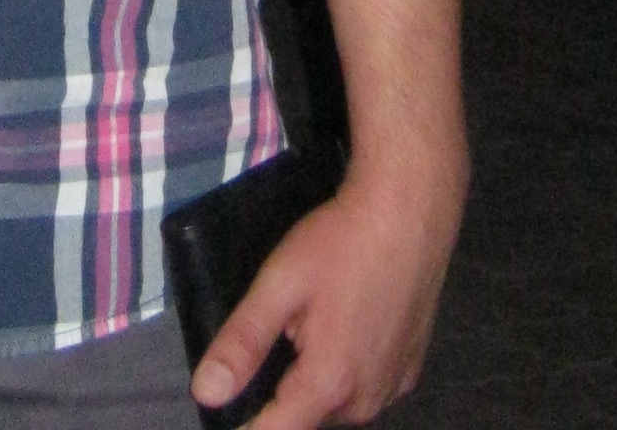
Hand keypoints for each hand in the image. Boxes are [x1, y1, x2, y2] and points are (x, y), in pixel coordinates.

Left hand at [189, 153, 465, 425]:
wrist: (410, 209)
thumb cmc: (341, 241)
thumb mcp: (281, 283)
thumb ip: (243, 341)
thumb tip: (205, 393)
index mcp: (329, 383)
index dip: (246, 426)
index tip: (232, 404)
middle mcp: (366, 400)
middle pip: (306, 415)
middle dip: (285, 387)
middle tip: (287, 325)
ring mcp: (393, 387)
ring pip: (337, 403)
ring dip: (318, 379)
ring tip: (319, 317)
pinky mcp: (411, 370)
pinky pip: (366, 387)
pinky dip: (349, 368)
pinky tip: (347, 323)